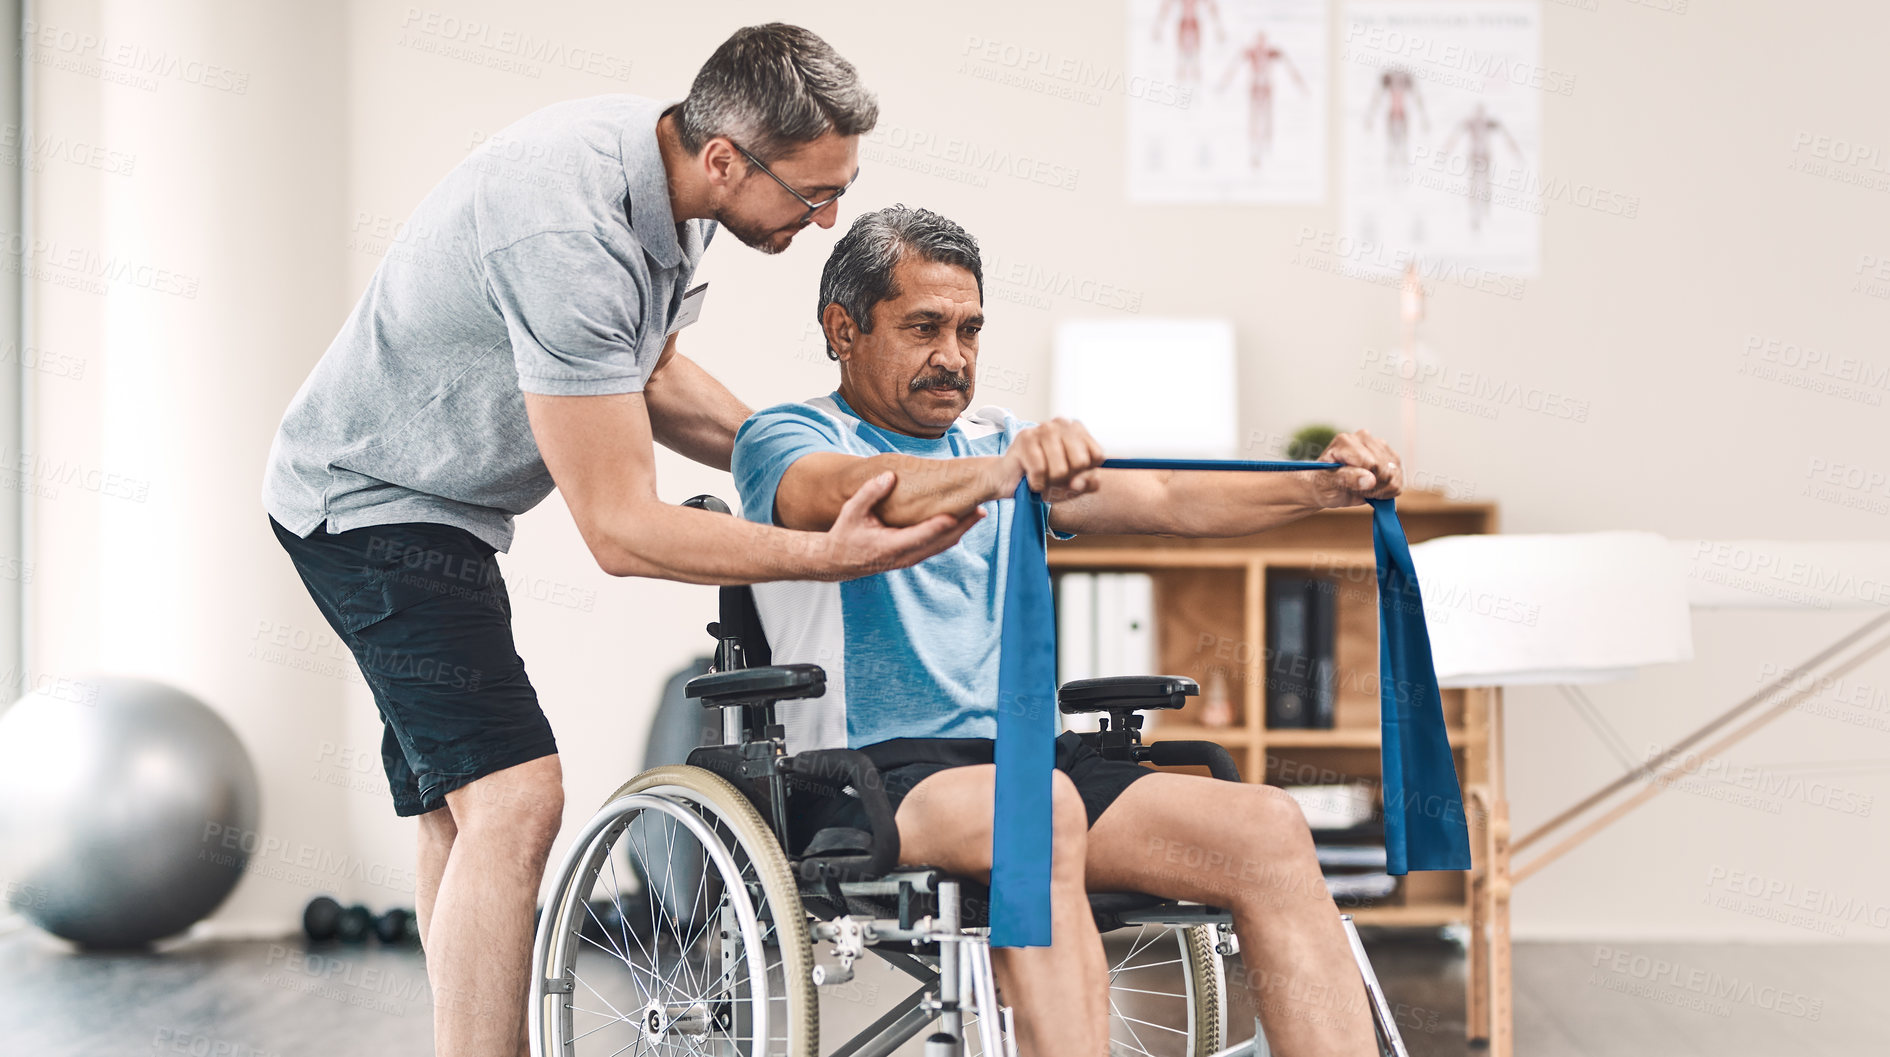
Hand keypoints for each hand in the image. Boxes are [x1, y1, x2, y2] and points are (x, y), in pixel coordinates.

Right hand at [817, 472, 983, 579]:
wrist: (838, 561)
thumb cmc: (844, 535)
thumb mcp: (852, 511)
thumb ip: (870, 493)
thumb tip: (889, 476)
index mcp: (891, 546)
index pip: (921, 535)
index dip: (940, 525)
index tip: (957, 514)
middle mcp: (904, 556)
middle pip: (940, 542)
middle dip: (962, 526)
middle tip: (981, 509)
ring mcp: (910, 558)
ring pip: (942, 546)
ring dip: (961, 531)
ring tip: (979, 513)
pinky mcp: (912, 557)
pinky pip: (937, 547)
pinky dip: (951, 535)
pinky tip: (962, 522)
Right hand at [998, 418, 1105, 503]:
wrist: (1009, 480)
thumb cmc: (1045, 478)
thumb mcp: (1073, 484)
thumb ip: (1087, 483)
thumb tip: (1080, 482)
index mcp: (1078, 430)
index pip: (1097, 456)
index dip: (1085, 473)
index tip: (1071, 473)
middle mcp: (1062, 423)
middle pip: (1080, 462)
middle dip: (1067, 478)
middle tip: (1054, 477)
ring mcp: (1043, 428)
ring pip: (1060, 469)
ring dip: (1050, 482)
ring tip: (1042, 478)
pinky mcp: (1025, 438)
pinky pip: (1040, 471)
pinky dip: (1036, 483)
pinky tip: (1031, 478)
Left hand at [1310, 428, 1403, 507]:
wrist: (1328, 486)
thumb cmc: (1324, 484)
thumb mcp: (1329, 484)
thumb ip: (1347, 479)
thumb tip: (1370, 480)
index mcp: (1346, 441)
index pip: (1370, 463)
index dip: (1365, 482)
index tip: (1353, 488)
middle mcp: (1364, 438)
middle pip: (1384, 468)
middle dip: (1373, 486)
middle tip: (1357, 490)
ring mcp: (1379, 445)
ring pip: (1394, 473)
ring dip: (1381, 488)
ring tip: (1364, 489)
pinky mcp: (1390, 456)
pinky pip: (1400, 478)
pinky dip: (1389, 489)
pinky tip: (1375, 489)